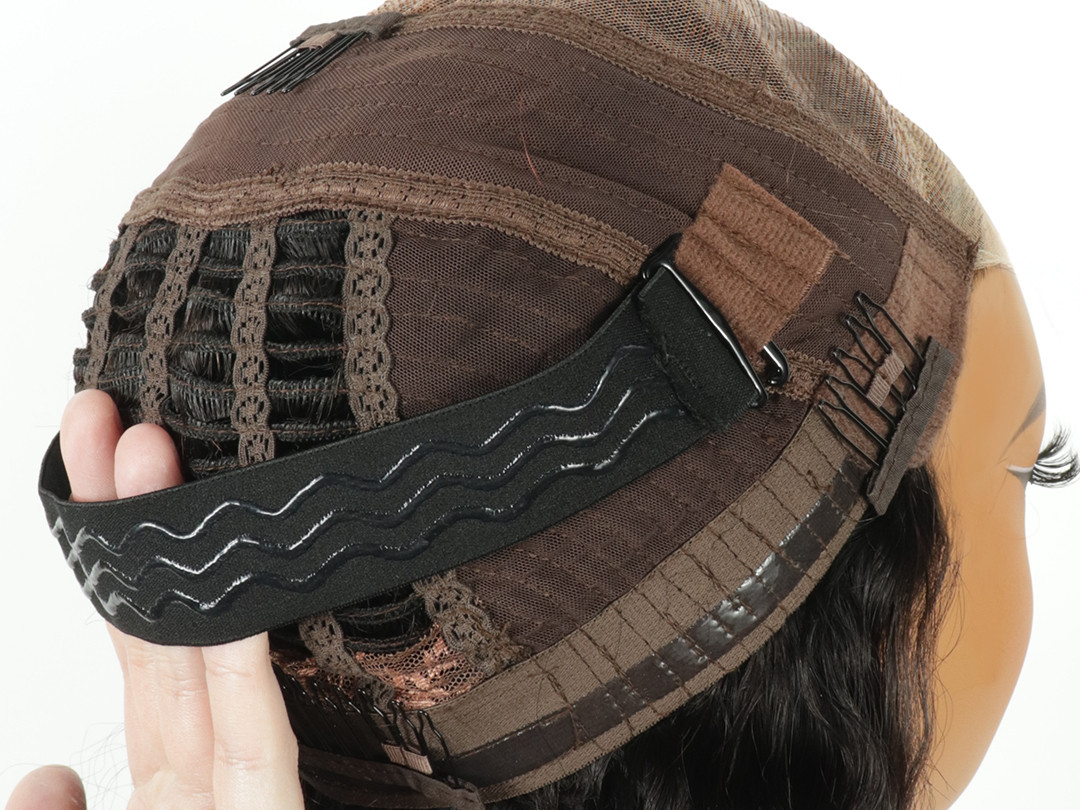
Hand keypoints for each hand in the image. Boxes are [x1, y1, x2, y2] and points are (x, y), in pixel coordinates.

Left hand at [7, 390, 304, 809]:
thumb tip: (45, 771)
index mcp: (162, 767)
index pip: (137, 635)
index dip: (110, 549)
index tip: (93, 462)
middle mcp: (201, 765)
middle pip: (166, 623)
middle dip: (140, 515)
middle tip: (117, 421)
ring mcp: (236, 792)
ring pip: (210, 664)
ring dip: (186, 556)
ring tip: (154, 457)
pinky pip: (255, 744)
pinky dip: (245, 674)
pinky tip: (234, 605)